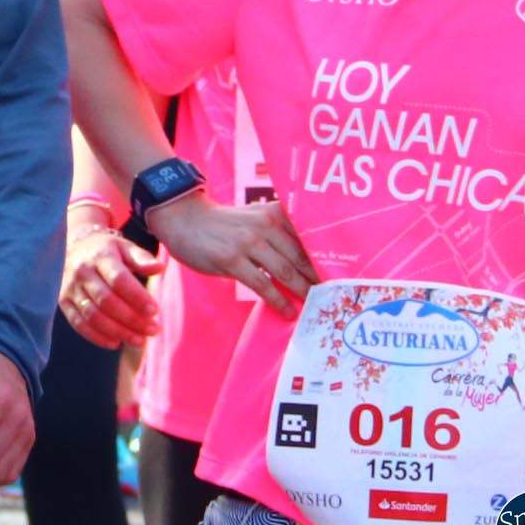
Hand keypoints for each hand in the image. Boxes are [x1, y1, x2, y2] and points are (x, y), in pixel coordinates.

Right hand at [61, 208, 163, 348]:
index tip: (155, 311)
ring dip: (118, 331)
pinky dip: (98, 337)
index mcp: (100, 256)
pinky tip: (117, 342)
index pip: (119, 280)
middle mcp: (82, 272)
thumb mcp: (125, 247)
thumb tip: (160, 267)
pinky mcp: (63, 302)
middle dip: (132, 319)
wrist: (73, 246)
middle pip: (106, 301)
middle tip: (153, 329)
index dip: (137, 297)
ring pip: (93, 316)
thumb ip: (142, 258)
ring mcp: (71, 288)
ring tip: (140, 340)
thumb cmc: (107, 250)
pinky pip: (79, 324)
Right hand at [143, 192, 318, 316]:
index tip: (339, 275)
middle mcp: (265, 226)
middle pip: (300, 257)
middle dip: (317, 278)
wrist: (185, 219)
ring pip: (285, 271)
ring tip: (315, 306)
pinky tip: (288, 311)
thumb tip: (304, 259)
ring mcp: (248, 243)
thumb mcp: (254, 217)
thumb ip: (277, 232)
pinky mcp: (231, 260)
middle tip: (332, 296)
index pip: (307, 238)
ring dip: (302, 291)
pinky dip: (279, 300)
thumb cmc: (223, 224)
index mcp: (274, 214)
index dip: (323, 259)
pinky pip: (262, 285)